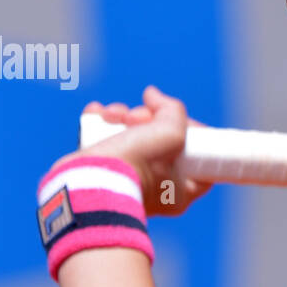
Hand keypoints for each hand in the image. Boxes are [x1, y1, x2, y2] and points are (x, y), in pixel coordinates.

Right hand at [46, 86, 213, 216]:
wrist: (88, 182)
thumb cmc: (137, 165)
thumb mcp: (170, 134)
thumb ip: (172, 110)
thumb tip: (153, 95)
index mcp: (180, 191)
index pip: (198, 159)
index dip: (191, 133)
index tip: (178, 120)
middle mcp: (156, 187)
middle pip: (161, 140)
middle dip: (147, 118)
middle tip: (138, 118)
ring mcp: (128, 178)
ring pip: (131, 134)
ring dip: (121, 115)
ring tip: (112, 116)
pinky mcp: (103, 169)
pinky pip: (106, 138)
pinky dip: (100, 122)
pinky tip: (96, 113)